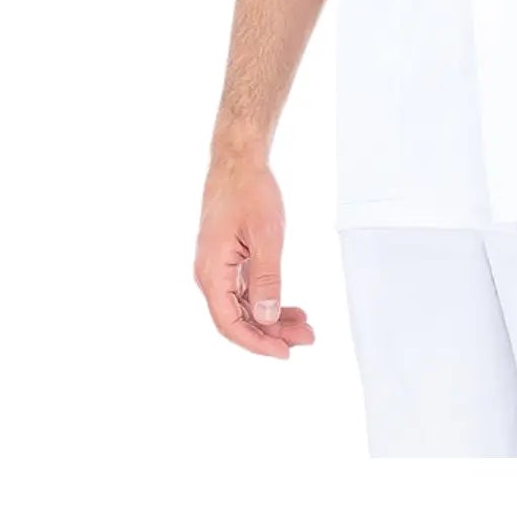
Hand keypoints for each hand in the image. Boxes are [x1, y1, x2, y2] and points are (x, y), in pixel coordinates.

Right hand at [193, 156, 314, 359]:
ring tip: (303, 325)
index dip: (257, 342)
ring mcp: (218, 268)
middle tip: (306, 339)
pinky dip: (267, 300)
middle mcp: (210, 276)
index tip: (284, 353)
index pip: (231, 324)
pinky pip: (245, 290)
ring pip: (243, 306)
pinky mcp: (227, 260)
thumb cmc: (250, 193)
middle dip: (271, 333)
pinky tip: (288, 307)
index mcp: (212, 274)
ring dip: (271, 318)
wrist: (238, 163)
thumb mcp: (266, 236)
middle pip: (238, 319)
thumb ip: (266, 278)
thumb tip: (266, 318)